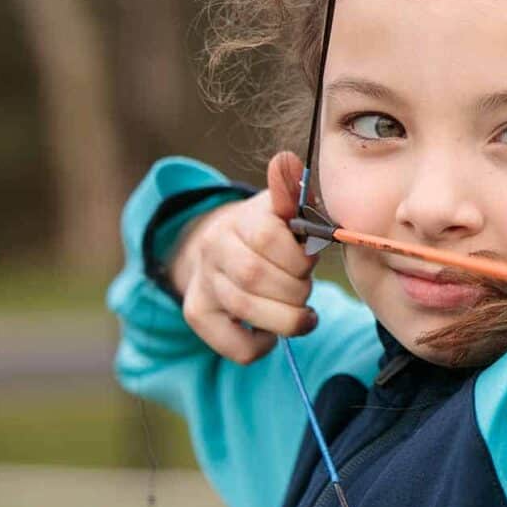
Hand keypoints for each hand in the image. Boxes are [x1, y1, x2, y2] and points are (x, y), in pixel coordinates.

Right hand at [169, 151, 318, 363]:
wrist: (223, 249)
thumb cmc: (273, 234)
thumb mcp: (286, 210)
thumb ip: (294, 193)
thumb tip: (286, 160)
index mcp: (241, 218)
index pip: (267, 237)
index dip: (298, 257)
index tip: (309, 262)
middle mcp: (214, 247)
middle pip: (255, 276)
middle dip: (294, 290)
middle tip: (305, 289)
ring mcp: (202, 282)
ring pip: (245, 308)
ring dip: (285, 318)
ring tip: (302, 315)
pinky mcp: (197, 313)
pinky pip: (232, 344)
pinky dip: (260, 345)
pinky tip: (272, 333)